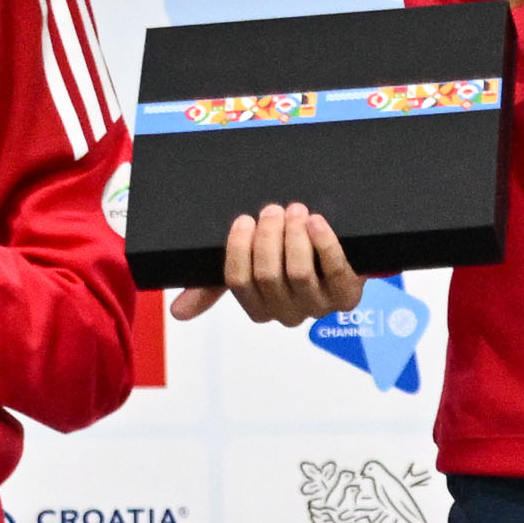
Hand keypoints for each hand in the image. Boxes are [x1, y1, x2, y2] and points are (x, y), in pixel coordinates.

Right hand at [167, 203, 363, 326]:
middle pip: (267, 276)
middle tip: (272, 209)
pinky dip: (324, 243)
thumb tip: (176, 311)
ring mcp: (319, 306)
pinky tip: (316, 222)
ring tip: (295, 210)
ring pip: (298, 273)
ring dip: (294, 236)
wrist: (338, 249)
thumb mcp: (248, 266)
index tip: (244, 220)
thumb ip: (213, 285)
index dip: (239, 248)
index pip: (238, 282)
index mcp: (259, 307)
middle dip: (268, 237)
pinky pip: (334, 271)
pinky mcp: (347, 296)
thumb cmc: (285, 256)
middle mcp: (288, 313)